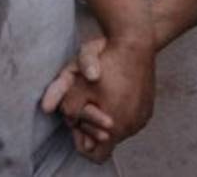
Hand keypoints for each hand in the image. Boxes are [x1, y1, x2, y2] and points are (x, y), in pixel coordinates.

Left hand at [41, 36, 154, 162]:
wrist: (135, 43)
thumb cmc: (104, 60)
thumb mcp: (75, 79)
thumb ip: (64, 100)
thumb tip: (48, 109)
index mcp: (114, 125)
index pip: (95, 154)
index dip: (82, 140)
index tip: (77, 122)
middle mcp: (130, 126)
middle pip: (106, 142)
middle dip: (92, 128)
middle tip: (85, 106)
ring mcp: (141, 119)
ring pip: (119, 132)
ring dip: (107, 120)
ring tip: (100, 98)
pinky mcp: (148, 111)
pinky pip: (130, 122)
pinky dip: (120, 114)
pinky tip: (114, 95)